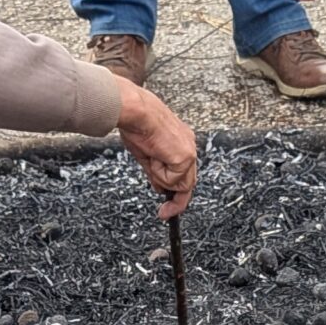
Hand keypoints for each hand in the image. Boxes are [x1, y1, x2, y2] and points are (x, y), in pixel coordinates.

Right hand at [114, 81, 196, 214]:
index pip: (183, 172)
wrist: (136, 111)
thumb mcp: (146, 153)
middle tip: (164, 213)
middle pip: (188, 183)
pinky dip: (160, 174)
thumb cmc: (136, 123)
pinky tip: (153, 156)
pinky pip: (173, 180)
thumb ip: (156, 171)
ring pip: (180, 184)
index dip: (175, 190)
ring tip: (150, 158)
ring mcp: (189, 152)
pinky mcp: (186, 157)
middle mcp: (189, 145)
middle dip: (176, 200)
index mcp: (181, 141)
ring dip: (162, 179)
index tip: (168, 206)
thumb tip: (159, 187)